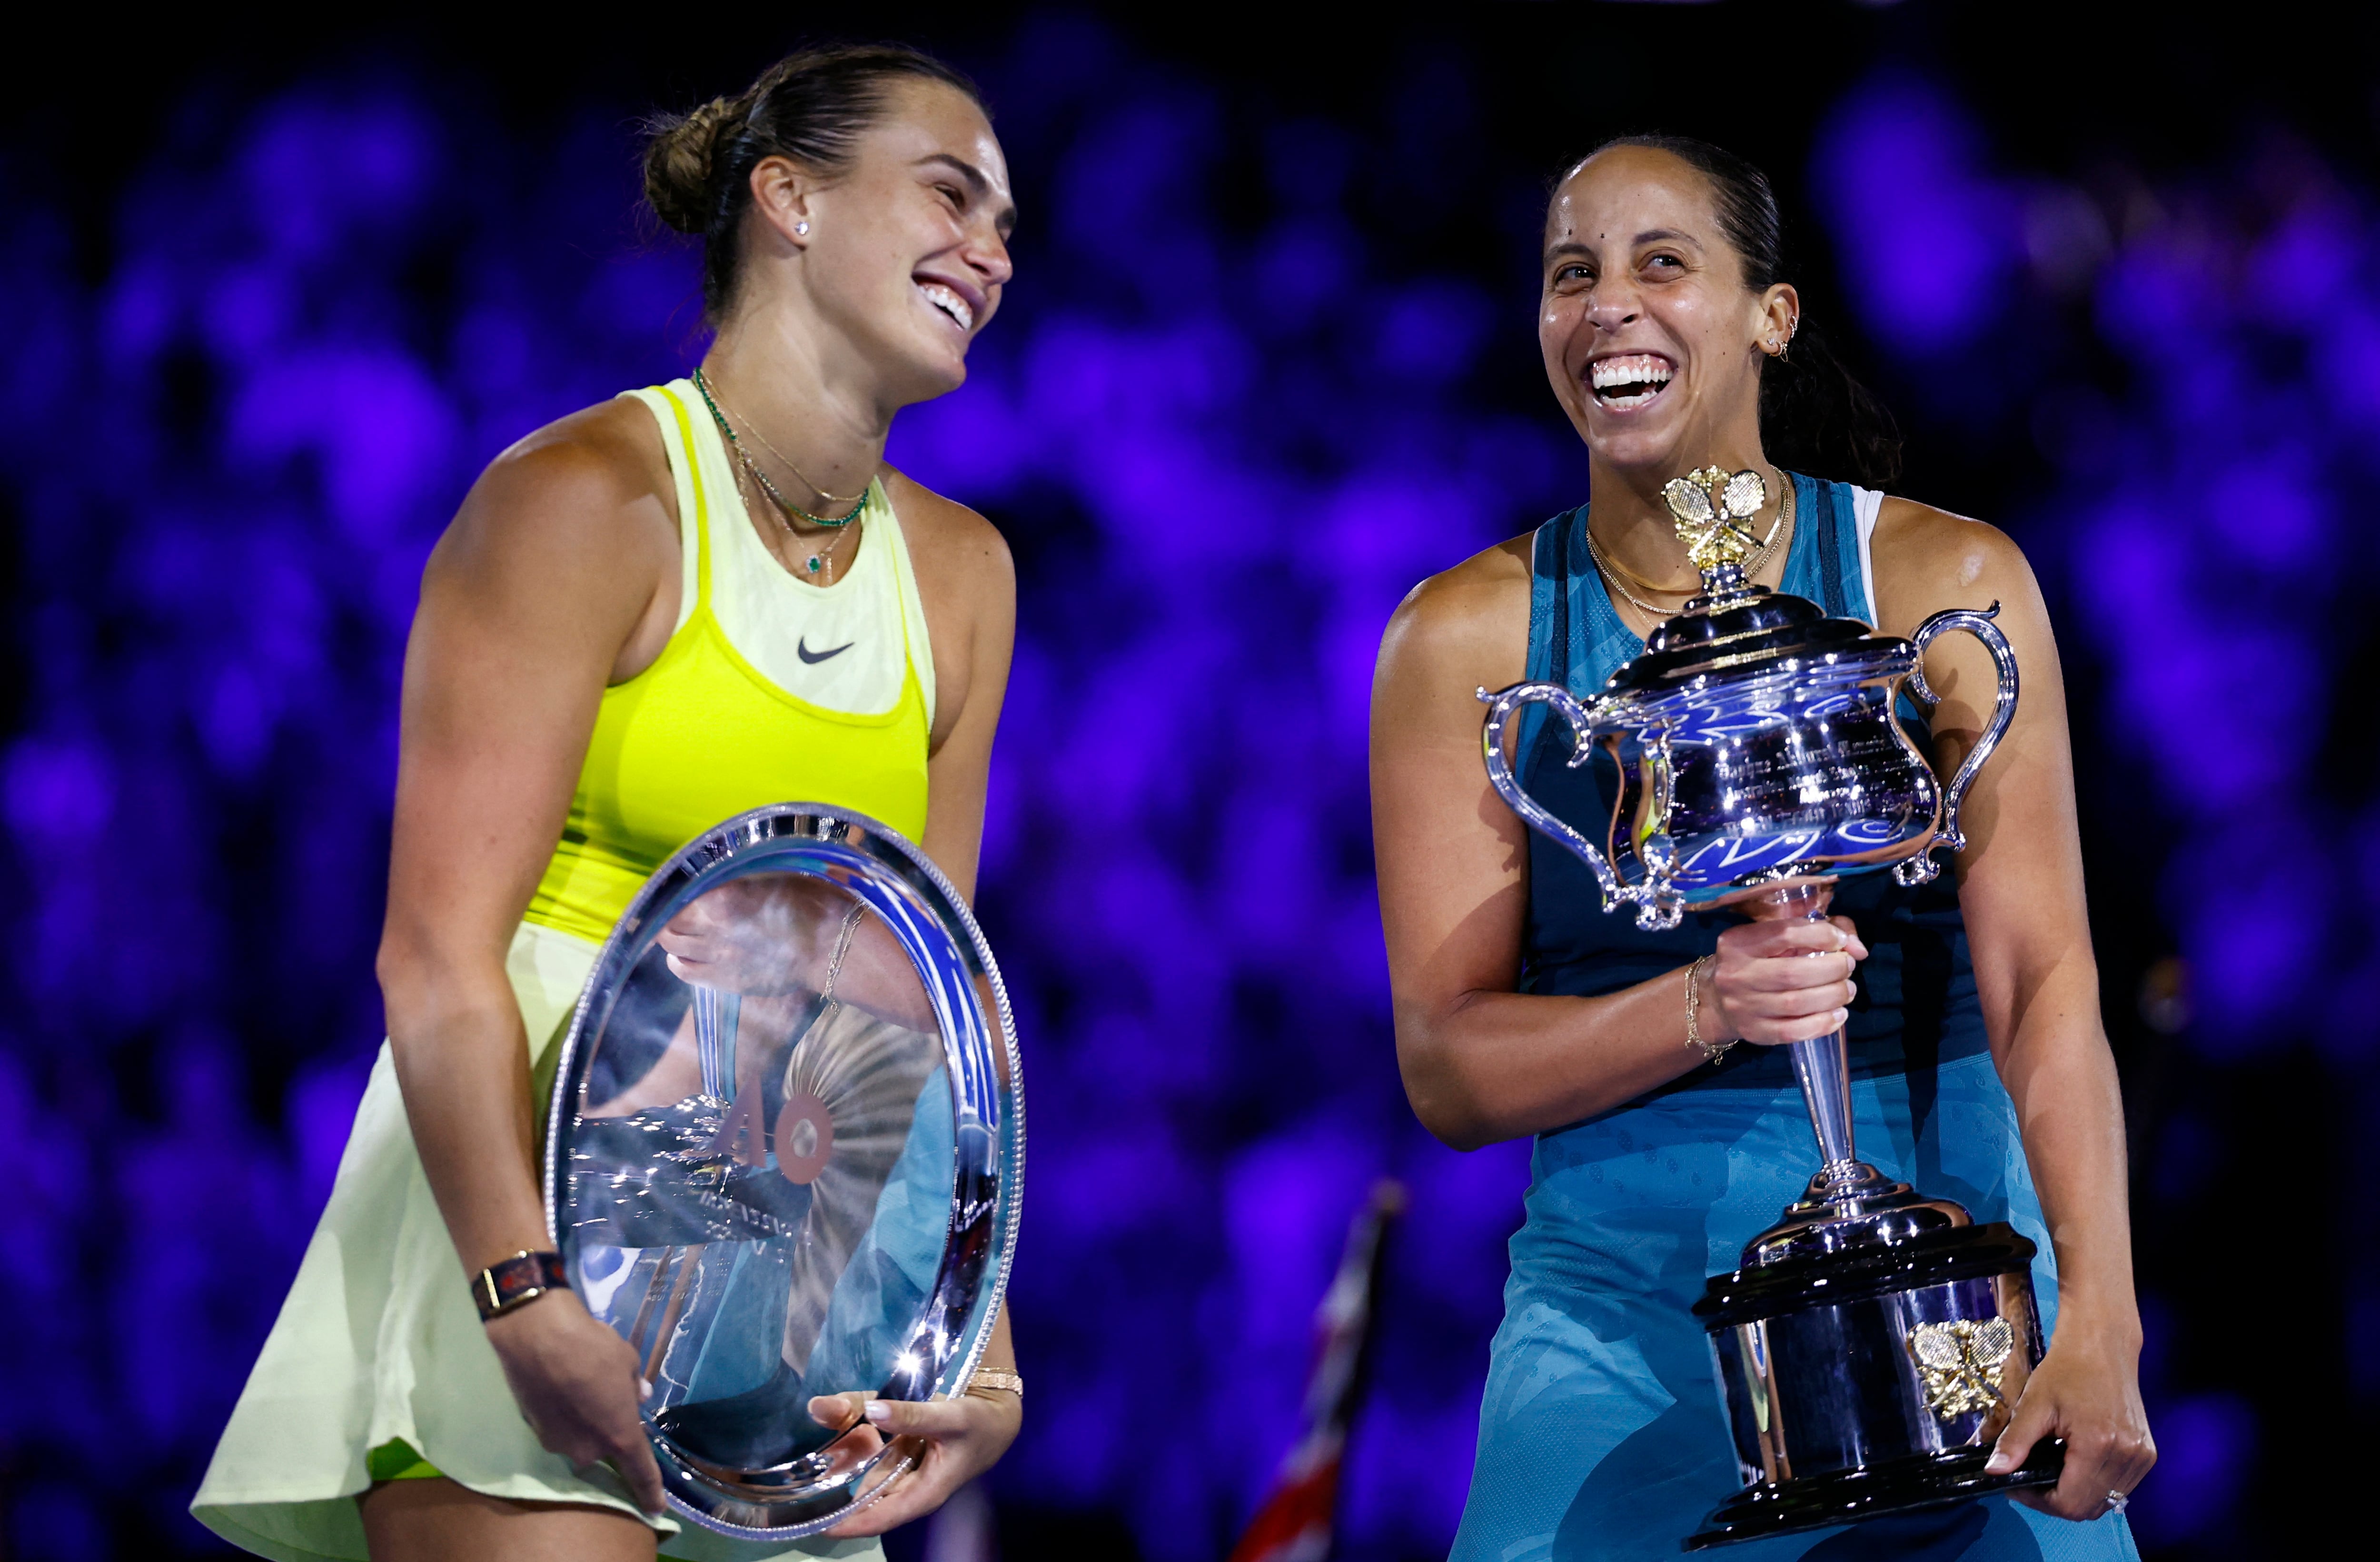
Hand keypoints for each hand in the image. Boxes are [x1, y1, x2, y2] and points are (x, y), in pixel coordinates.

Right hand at [484, 1290, 665, 1515]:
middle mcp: (588, 1450)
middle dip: (607, 1429)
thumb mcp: (627, 1361)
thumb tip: (639, 1396)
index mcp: (619, 1436)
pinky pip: (558, 1430)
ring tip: (578, 1387)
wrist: (538, 1337)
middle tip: (605, 1397)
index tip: (656, 1508)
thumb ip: (635, 1386)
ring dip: (583, 1422)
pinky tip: (559, 1390)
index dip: (650, 1492)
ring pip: (579, 1439)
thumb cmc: (593, 1347)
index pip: (640, 1473)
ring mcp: (558, 1444)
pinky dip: (563, 1416)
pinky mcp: (535, 1432)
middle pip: (605, 1449)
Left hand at [658, 876, 842, 994]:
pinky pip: (686, 973)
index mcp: (724, 896)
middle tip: (674, 907)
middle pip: (668, 921)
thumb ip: (740, 879)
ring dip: (670, 936)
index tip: (676, 884)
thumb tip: (720, 874)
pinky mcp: (725, 980)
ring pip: (672, 946)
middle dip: (667, 913)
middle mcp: (712, 927)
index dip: (674, 888)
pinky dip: (678, 963)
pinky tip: (682, 957)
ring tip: (676, 930)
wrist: (832, 948)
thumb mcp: (775, 876)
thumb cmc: (812, 904)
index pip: (679, 891)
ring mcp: (717, 956)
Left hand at [805, 1388, 1022, 1536]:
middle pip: (864, 1493)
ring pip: (864, 1465)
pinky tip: (831, 1414)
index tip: (814, 1524)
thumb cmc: (978, 1425)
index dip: (846, 1524)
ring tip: (807, 1442)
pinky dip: (852, 1431)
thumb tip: (872, 1410)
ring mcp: (902, 1467)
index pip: (877, 1519)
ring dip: (840, 1453)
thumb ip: (912, 1415)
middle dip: (833, 1485)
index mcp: (921, 1493)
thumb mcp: (950, 1418)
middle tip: (798, 1476)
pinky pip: (871, 1445)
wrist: (997, 1417)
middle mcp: (907, 1485)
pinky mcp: (901, 1450)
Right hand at [1704, 915, 1867, 1045]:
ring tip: (1847, 989)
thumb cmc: (1758, 961)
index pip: (1785, 934)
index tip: (1840, 942)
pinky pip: (1794, 1032)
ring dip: (1833, 996)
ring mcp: (1742, 1007)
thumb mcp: (1777, 937)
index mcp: (1738, 942)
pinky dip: (1823, 1024)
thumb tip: (1858, 949)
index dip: (1822, 935)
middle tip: (1847, 967)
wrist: (1718, 999)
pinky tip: (1838, 1015)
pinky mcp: (1754, 1032)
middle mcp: (1736, 974)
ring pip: (1796, 1003)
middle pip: (1793, 973)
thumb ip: (1821, 931)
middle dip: (1832, 969)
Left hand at [1985, 1317, 2154, 1519]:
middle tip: (2030, 1479)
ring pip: (2105, 1501)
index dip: (2039, 1501)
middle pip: (2088, 1508)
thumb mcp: (2033, 1404)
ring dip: (2076, 1496)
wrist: (2103, 1346)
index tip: (2017, 1486)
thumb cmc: (2067, 1369)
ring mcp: (2142, 1456)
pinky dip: (2095, 1486)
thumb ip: (2015, 1442)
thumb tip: (1994, 1471)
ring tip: (2050, 1472)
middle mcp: (2128, 1456)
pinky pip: (2119, 1487)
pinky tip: (2074, 1465)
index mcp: (2100, 1445)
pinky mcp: (2147, 1454)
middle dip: (2055, 1501)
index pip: (2070, 1503)